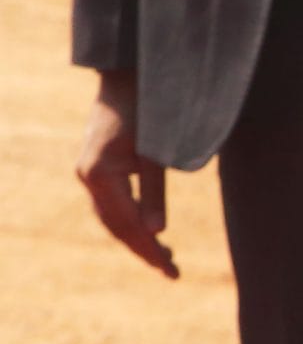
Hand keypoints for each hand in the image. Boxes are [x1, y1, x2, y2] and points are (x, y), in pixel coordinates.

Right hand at [75, 71, 175, 277]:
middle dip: (143, 248)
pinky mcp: (97, 164)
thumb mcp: (157, 151)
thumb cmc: (149, 107)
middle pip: (115, 225)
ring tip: (164, 256)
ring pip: (111, 216)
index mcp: (100, 174)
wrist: (128, 73)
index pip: (126, 224)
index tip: (169, 270)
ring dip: (136, 236)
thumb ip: (155, 191)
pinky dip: (129, 218)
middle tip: (172, 270)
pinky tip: (148, 228)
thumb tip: (157, 231)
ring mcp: (89, 171)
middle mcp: (89, 176)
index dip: (148, 249)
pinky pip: (111, 202)